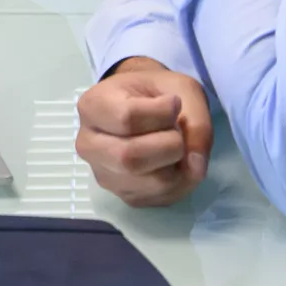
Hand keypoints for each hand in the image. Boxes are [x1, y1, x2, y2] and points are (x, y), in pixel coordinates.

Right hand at [75, 57, 212, 206]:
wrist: (141, 106)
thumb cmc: (155, 93)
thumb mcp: (181, 89)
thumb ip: (196, 119)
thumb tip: (196, 163)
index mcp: (92, 106)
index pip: (126, 118)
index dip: (163, 113)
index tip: (173, 103)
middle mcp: (88, 144)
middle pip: (130, 157)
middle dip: (170, 145)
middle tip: (177, 131)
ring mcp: (104, 174)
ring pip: (151, 182)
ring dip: (179, 165)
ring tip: (174, 146)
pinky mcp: (125, 195)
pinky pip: (161, 197)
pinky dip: (182, 181)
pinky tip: (174, 162)